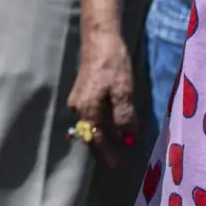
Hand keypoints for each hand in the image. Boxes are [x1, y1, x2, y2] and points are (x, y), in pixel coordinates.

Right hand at [67, 31, 137, 169]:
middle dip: (103, 149)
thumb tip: (127, 138)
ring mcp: (79, 100)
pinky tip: (113, 126)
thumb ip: (124, 117)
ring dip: (103, 136)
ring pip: (91, 125)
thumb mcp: (123, 91)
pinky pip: (92, 116)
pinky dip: (102, 124)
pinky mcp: (83, 92)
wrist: (100, 39)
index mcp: (87, 109)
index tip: (116, 167)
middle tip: (117, 161)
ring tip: (117, 146)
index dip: (106, 154)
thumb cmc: (112, 64)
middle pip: (91, 134)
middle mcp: (78, 108)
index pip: (96, 139)